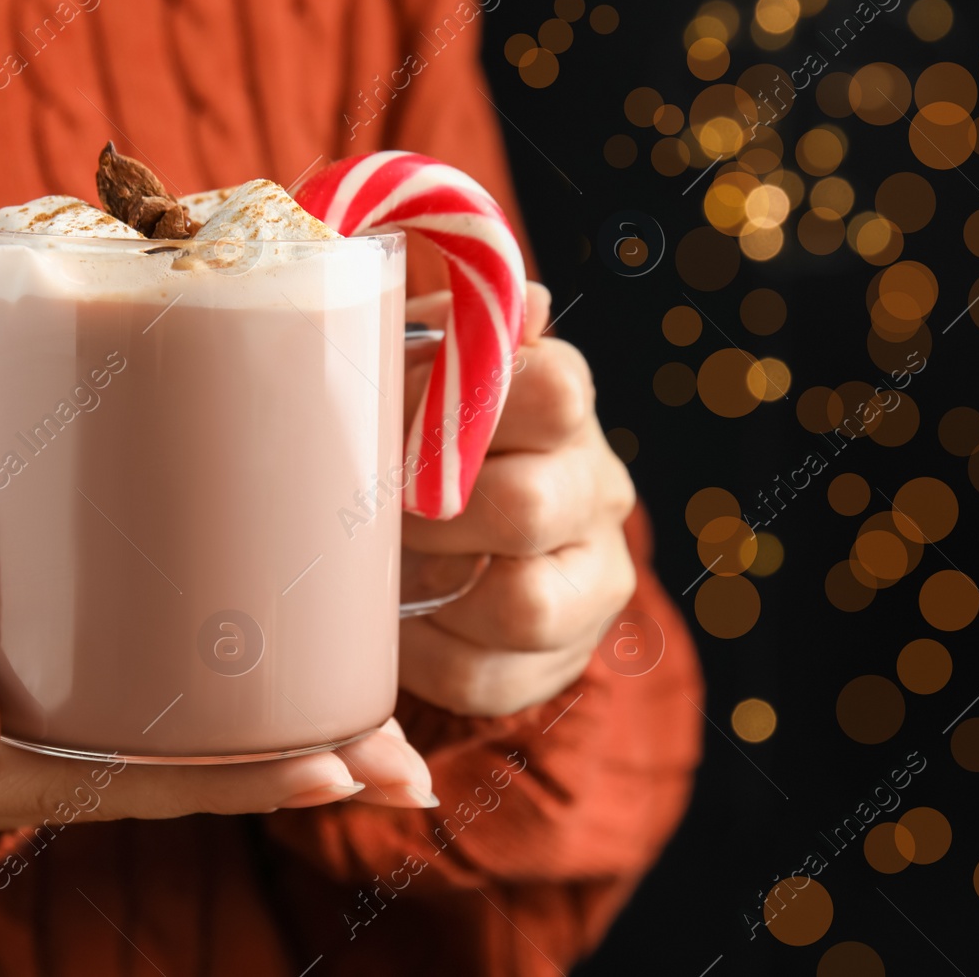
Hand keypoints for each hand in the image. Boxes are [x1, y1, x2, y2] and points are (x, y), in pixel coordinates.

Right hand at [0, 579, 435, 854]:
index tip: (342, 767)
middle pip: (205, 774)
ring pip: (203, 745)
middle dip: (309, 770)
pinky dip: (243, 704)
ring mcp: (74, 733)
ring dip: (294, 740)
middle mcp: (61, 764)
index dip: (250, 778)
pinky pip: (175, 709)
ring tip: (391, 730)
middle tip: (410, 763)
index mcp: (11, 771)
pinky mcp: (80, 691)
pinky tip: (301, 670)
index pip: (155, 780)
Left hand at [400, 282, 636, 716]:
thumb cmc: (420, 434)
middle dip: (430, 515)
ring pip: (524, 605)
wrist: (447, 535)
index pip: (552, 389)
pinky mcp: (562, 657)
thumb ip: (449, 328)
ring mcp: (593, 580)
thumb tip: (522, 303)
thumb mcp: (420, 365)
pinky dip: (427, 654)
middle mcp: (596, 488)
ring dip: (435, 589)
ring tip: (395, 566)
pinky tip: (403, 619)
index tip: (399, 424)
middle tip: (382, 508)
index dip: (460, 412)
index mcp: (564, 403)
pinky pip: (489, 674)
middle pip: (528, 505)